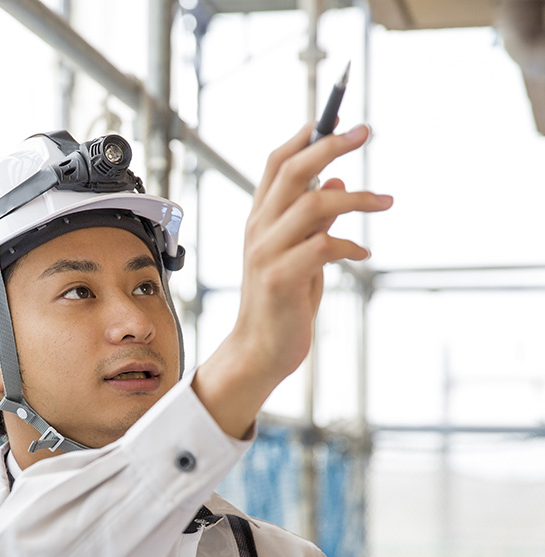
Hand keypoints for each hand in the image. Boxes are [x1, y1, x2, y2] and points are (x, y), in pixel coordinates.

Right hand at [192, 122, 392, 438]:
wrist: (262, 350)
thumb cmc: (283, 303)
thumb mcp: (299, 254)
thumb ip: (312, 220)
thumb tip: (334, 182)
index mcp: (260, 220)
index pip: (275, 164)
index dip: (305, 136)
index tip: (336, 117)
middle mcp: (258, 230)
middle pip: (291, 172)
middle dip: (330, 146)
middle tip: (366, 132)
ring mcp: (266, 253)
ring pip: (311, 204)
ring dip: (356, 197)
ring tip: (387, 201)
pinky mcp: (281, 278)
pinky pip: (323, 246)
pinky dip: (350, 245)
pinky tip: (364, 253)